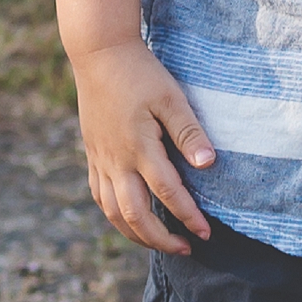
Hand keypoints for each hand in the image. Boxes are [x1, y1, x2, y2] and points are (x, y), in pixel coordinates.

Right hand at [72, 44, 216, 255]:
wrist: (99, 54)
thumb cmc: (140, 73)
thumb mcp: (170, 97)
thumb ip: (189, 132)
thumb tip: (208, 165)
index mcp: (139, 147)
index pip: (167, 193)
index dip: (188, 216)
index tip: (205, 233)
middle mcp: (116, 160)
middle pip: (136, 215)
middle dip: (161, 239)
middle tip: (186, 248)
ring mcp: (101, 159)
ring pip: (113, 213)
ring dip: (136, 234)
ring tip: (159, 243)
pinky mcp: (92, 154)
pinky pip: (100, 197)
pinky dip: (114, 216)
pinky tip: (129, 220)